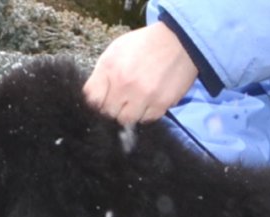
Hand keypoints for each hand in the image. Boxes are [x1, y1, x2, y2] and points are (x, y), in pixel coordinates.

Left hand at [83, 22, 198, 124]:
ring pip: (127, 120)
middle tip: (119, 102)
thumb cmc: (144, 45)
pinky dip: (145, 114)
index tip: (101, 101)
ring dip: (129, 114)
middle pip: (108, 113)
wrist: (177, 42)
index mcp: (110, 68)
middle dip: (111, 109)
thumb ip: (103, 74)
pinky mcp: (161, 104)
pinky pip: (147, 119)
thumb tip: (95, 97)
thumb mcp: (116, 51)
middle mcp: (125, 84)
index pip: (92, 99)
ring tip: (134, 103)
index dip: (95, 103)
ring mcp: (144, 96)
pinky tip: (148, 102)